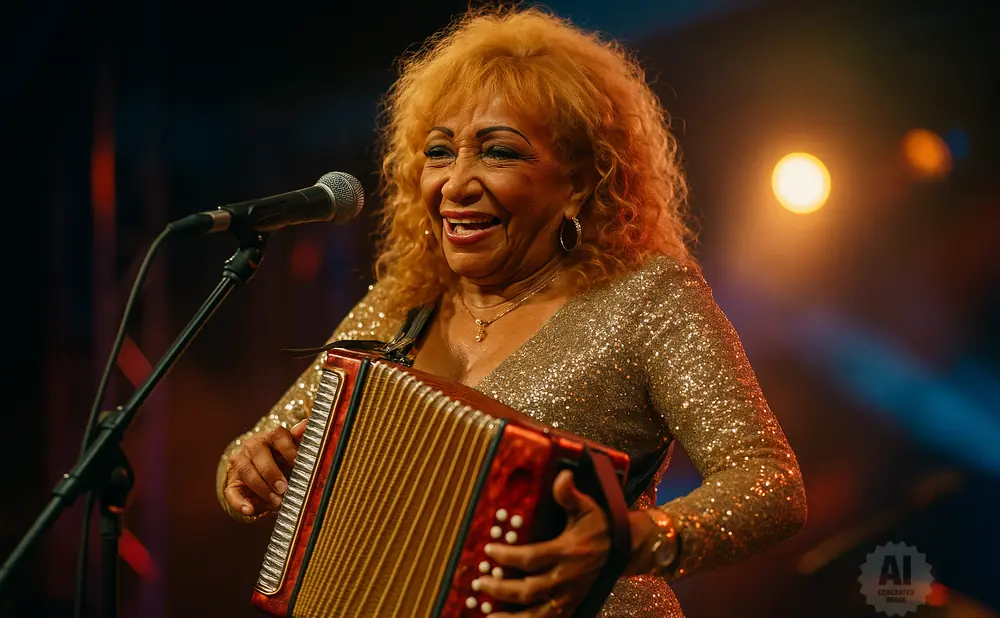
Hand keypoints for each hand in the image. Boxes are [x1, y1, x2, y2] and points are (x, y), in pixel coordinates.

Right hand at [224, 420, 307, 517]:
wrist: (263, 469)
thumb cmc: (285, 458)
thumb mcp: (296, 447)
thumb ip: (302, 438)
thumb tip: (302, 427)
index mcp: (271, 435)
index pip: (278, 436)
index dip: (289, 450)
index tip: (297, 464)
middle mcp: (253, 445)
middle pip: (259, 454)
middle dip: (272, 473)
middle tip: (284, 488)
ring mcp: (240, 462)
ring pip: (246, 472)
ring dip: (262, 489)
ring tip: (276, 502)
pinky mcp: (232, 481)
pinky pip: (231, 492)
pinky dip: (240, 503)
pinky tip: (249, 511)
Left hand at [472, 469, 608, 616]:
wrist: (625, 549)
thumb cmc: (600, 526)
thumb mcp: (587, 506)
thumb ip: (570, 494)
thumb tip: (562, 475)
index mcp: (567, 552)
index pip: (531, 558)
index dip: (508, 556)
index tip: (488, 550)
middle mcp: (566, 578)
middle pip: (528, 590)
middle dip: (501, 588)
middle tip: (480, 581)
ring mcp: (569, 596)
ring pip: (537, 614)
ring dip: (511, 617)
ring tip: (487, 614)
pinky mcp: (571, 606)